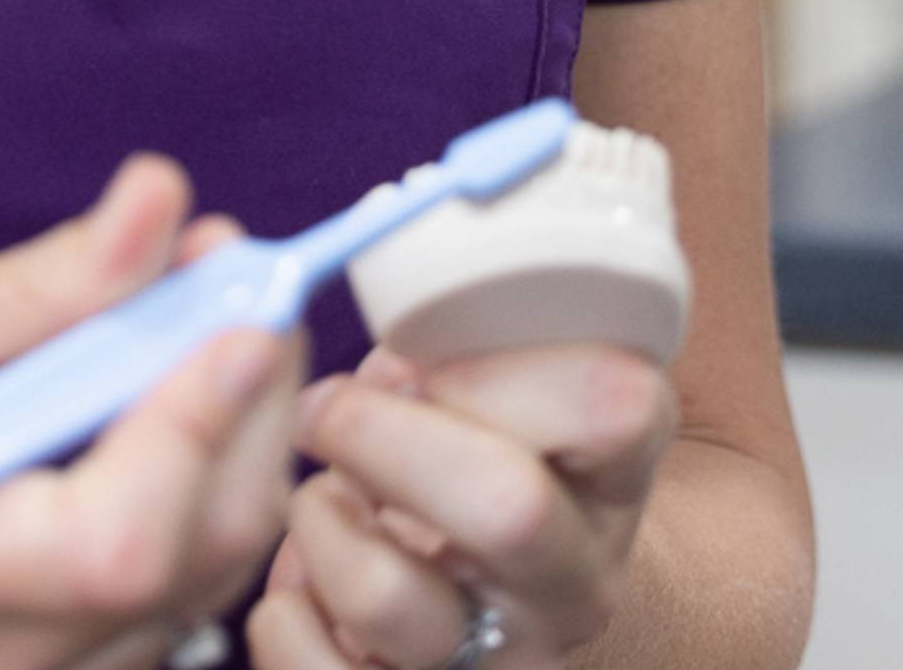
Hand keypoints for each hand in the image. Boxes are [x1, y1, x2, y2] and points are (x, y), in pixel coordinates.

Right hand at [0, 157, 303, 669]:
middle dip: (251, 403)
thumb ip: (49, 284)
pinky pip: (194, 585)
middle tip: (241, 282)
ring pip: (216, 568)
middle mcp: (11, 655)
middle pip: (198, 550)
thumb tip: (162, 201)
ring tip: (208, 325)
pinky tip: (179, 404)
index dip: (196, 421)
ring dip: (244, 436)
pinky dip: (212, 485)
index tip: (243, 309)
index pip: (117, 537)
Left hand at [247, 344, 675, 667]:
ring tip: (323, 501)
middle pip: (505, 507)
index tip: (430, 356)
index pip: (612, 402)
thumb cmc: (490, 457)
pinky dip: (284, 620)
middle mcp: (576, 580)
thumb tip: (338, 271)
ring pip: (392, 598)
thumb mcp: (511, 385)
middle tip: (326, 409)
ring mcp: (503, 659)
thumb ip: (464, 330)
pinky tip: (303, 589)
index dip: (499, 366)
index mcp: (618, 471)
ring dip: (319, 525)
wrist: (525, 606)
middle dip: (382, 435)